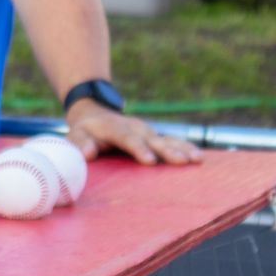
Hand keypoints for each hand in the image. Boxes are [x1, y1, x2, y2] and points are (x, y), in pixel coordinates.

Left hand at [65, 102, 202, 164]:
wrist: (95, 114)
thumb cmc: (84, 132)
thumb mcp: (75, 135)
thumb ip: (79, 143)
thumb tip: (87, 153)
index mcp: (113, 128)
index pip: (127, 138)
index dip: (139, 149)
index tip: (150, 161)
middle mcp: (134, 128)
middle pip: (152, 139)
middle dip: (167, 150)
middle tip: (182, 161)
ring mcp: (147, 132)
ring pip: (166, 139)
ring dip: (182, 148)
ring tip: (197, 159)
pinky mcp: (155, 137)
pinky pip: (173, 142)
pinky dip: (186, 148)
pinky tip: (199, 157)